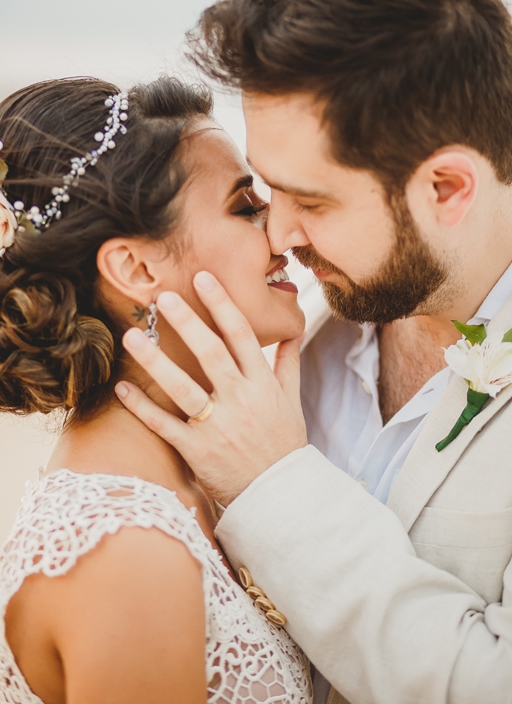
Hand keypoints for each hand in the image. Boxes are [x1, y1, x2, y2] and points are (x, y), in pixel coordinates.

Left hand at [116, 271, 306, 505]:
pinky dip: (142, 407)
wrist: (279, 495)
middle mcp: (240, 401)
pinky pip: (165, 425)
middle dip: (188, 323)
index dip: (223, 305)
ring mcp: (217, 426)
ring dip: (156, 361)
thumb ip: (287, 363)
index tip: (204, 278)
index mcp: (262, 384)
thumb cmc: (284, 444)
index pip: (242, 336)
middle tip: (164, 297)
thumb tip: (293, 331)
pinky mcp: (197, 451)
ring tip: (132, 336)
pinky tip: (121, 387)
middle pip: (211, 354)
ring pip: (183, 388)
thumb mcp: (292, 401)